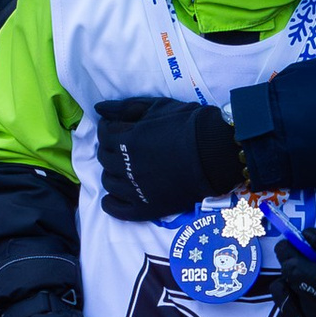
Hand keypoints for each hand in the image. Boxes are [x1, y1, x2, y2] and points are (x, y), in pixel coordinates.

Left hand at [95, 95, 244, 220]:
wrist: (216, 152)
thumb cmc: (190, 124)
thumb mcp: (158, 107)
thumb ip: (126, 107)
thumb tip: (98, 109)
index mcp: (127, 139)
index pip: (105, 135)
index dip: (109, 130)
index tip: (117, 129)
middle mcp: (126, 165)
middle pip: (105, 158)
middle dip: (110, 150)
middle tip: (122, 147)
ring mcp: (135, 189)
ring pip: (109, 182)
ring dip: (112, 173)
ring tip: (124, 169)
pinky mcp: (145, 208)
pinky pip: (116, 209)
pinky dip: (110, 203)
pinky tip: (115, 196)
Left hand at [272, 218, 315, 316]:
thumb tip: (305, 236)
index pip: (315, 281)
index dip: (294, 262)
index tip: (284, 244)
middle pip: (302, 293)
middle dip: (290, 269)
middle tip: (289, 250)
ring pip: (296, 306)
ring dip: (289, 284)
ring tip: (296, 267)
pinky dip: (290, 300)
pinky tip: (289, 286)